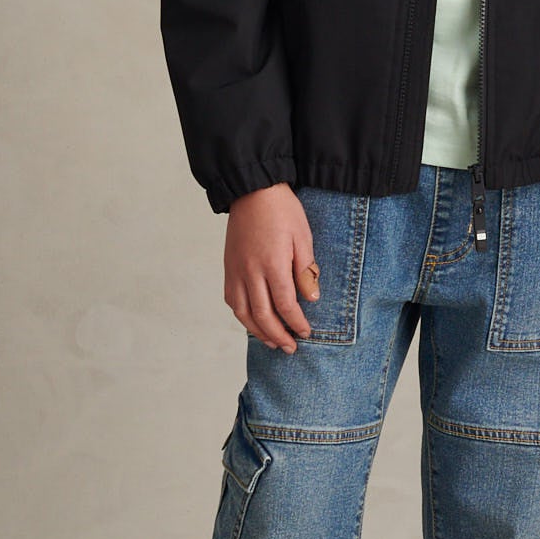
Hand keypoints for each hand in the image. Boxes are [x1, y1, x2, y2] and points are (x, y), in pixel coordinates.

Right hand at [225, 184, 320, 351]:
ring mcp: (236, 270)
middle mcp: (250, 271)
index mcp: (272, 264)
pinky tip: (252, 321)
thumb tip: (311, 298)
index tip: (306, 332)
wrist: (252, 189)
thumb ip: (305, 270)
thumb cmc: (282, 210)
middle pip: (263, 315)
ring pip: (243, 312)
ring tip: (272, 342)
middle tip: (291, 348)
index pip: (285, 304)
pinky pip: (231, 299)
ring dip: (258, 331)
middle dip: (278, 335)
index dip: (296, 323)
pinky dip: (242, 315)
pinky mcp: (228, 266)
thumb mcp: (303, 236)